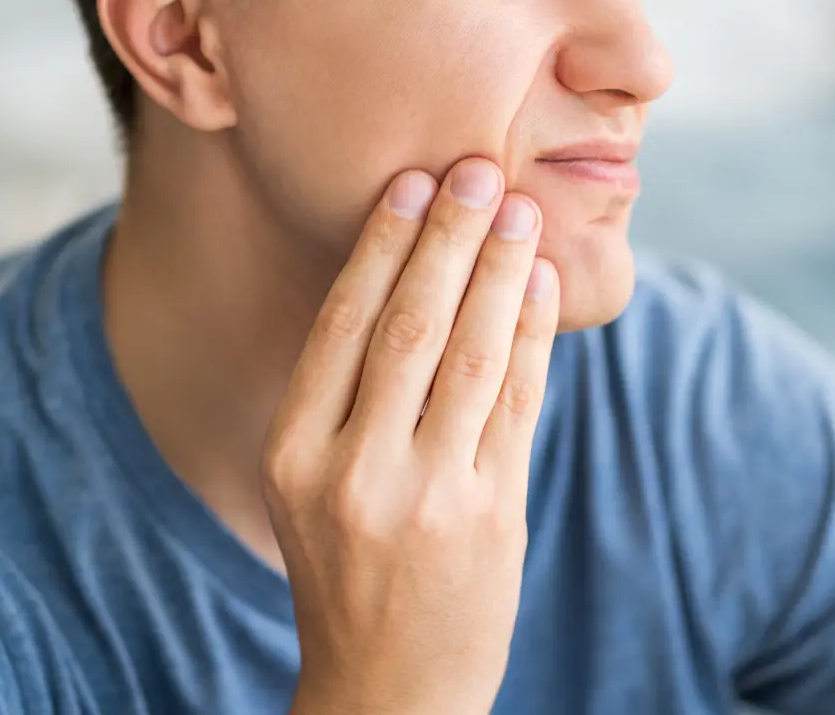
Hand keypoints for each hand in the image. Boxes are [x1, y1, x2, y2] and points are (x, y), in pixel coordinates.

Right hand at [263, 157, 558, 714]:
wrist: (389, 687)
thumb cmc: (345, 573)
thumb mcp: (309, 488)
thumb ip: (345, 400)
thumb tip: (412, 286)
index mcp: (293, 454)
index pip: (343, 324)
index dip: (384, 245)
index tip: (414, 184)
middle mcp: (354, 470)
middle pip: (409, 325)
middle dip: (450, 238)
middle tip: (480, 171)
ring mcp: (428, 496)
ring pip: (472, 355)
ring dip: (502, 273)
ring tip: (521, 213)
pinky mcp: (493, 516)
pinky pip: (517, 403)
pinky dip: (533, 336)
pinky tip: (540, 286)